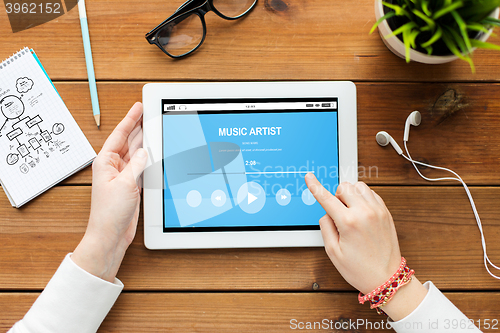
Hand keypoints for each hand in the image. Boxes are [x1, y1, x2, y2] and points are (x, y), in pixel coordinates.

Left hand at [72, 102, 147, 281]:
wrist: (110, 234)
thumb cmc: (110, 212)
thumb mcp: (126, 184)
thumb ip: (137, 165)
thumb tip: (144, 151)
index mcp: (106, 162)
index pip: (120, 134)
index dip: (130, 119)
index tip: (138, 107)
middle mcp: (113, 167)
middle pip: (129, 141)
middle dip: (139, 127)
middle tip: (150, 113)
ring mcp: (123, 176)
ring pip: (137, 153)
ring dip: (146, 143)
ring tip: (156, 128)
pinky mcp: (132, 185)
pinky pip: (142, 166)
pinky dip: (149, 159)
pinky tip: (156, 152)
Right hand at [305, 173, 426, 320]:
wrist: (387, 278)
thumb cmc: (360, 269)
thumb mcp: (333, 252)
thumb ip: (325, 227)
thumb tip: (326, 212)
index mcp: (349, 222)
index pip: (326, 198)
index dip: (315, 186)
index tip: (309, 176)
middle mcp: (365, 212)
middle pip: (344, 187)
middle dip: (336, 196)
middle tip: (338, 214)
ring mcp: (378, 211)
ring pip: (359, 186)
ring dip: (350, 195)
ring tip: (350, 212)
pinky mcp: (386, 212)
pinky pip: (371, 193)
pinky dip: (363, 198)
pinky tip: (361, 212)